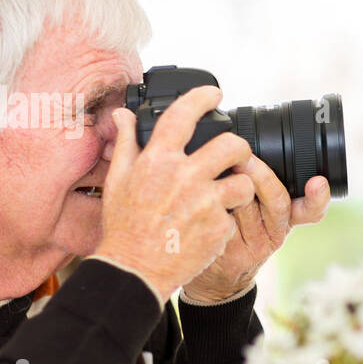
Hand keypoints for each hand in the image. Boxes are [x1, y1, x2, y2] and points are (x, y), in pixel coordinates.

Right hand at [94, 85, 263, 301]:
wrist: (134, 270)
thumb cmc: (124, 226)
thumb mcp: (118, 180)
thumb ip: (126, 143)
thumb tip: (123, 113)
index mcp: (158, 160)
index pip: (183, 115)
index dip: (202, 97)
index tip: (215, 94)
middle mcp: (184, 177)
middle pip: (232, 145)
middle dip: (239, 148)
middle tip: (235, 155)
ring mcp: (204, 203)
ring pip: (245, 182)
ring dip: (240, 188)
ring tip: (227, 196)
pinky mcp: (218, 228)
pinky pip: (234, 216)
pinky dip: (225, 221)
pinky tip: (209, 227)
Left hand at [182, 167, 330, 302]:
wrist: (216, 274)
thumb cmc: (233, 228)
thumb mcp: (253, 206)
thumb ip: (256, 181)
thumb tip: (243, 141)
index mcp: (288, 216)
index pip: (311, 209)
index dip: (318, 197)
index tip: (319, 182)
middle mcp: (277, 230)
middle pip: (278, 200)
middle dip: (262, 177)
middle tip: (245, 158)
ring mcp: (257, 244)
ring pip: (249, 208)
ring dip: (234, 186)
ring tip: (218, 169)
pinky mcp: (236, 253)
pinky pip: (227, 224)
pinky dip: (216, 206)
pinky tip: (204, 198)